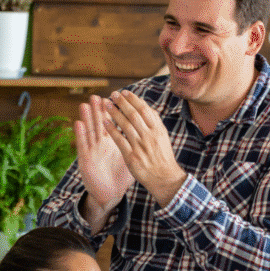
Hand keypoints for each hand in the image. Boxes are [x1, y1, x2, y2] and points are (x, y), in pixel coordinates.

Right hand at [74, 94, 134, 223]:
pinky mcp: (85, 161)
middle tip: (97, 96)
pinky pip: (82, 146)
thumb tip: (150, 136)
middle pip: (100, 124)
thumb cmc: (120, 178)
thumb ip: (136, 147)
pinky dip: (80, 135)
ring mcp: (93, 152)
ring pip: (90, 131)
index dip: (114, 111)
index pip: (113, 123)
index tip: (114, 98)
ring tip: (85, 104)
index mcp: (113, 144)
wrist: (110, 195)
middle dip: (99, 110)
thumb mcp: (130, 160)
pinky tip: (78, 123)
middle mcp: (101, 145)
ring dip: (87, 118)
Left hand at [102, 90, 186, 206]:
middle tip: (112, 94)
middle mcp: (149, 136)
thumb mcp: (163, 137)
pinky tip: (104, 122)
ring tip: (106, 105)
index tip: (124, 92)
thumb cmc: (162, 157)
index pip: (144, 109)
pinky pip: (119, 140)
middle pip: (133, 114)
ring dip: (114, 113)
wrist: (164, 178)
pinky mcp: (131, 157)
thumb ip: (154, 122)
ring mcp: (140, 146)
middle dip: (122, 103)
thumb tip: (146, 107)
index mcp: (158, 130)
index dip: (133, 99)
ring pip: (125, 125)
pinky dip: (112, 130)